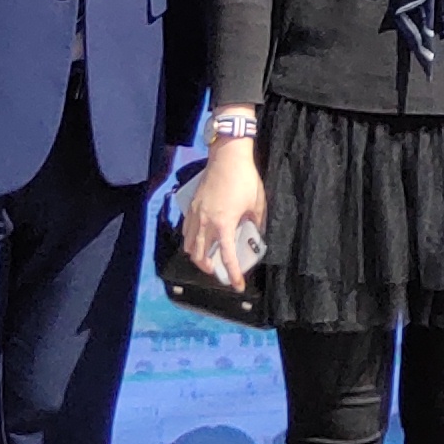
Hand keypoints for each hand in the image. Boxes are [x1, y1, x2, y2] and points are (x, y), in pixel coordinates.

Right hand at [180, 146, 265, 284]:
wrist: (227, 157)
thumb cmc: (244, 178)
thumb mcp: (257, 203)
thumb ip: (256, 222)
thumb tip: (257, 234)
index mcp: (224, 224)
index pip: (227, 257)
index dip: (233, 275)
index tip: (238, 286)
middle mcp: (206, 223)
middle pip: (200, 256)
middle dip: (209, 269)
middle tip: (219, 272)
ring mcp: (196, 214)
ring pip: (189, 245)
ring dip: (197, 256)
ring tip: (207, 258)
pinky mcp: (192, 206)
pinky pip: (186, 230)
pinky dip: (190, 240)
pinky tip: (199, 239)